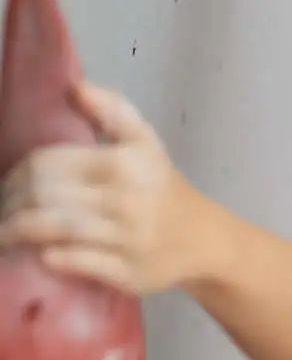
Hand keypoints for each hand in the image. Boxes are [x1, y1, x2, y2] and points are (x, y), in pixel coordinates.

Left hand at [0, 84, 206, 295]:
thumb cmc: (161, 188)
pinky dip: (51, 257)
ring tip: (2, 235)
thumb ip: (112, 109)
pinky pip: (75, 262)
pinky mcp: (126, 272)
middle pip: (42, 197)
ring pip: (53, 230)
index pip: (46, 164)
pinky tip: (37, 253)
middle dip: (8, 206)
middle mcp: (124, 199)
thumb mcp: (144, 141)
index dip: (14, 175)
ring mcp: (125, 239)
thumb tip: (73, 87)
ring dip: (15, 233)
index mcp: (122, 163)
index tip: (5, 186)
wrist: (202, 239)